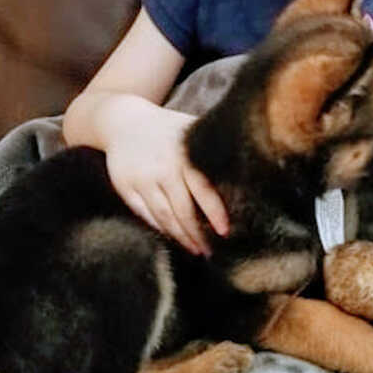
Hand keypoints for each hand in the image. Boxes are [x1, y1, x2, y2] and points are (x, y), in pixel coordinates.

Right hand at [103, 103, 227, 255]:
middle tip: (211, 252)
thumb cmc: (168, 128)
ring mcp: (142, 179)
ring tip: (196, 250)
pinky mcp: (125, 187)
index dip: (214, 212)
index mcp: (183, 155)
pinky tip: (173, 236)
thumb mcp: (191, 129)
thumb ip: (213, 147)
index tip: (225, 232)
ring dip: (180, 237)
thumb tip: (250, 162)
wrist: (123, 120)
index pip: (202, 189)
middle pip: (182, 210)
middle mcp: (162, 168)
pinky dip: (160, 228)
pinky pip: (145, 214)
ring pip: (163, 216)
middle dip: (197, 234)